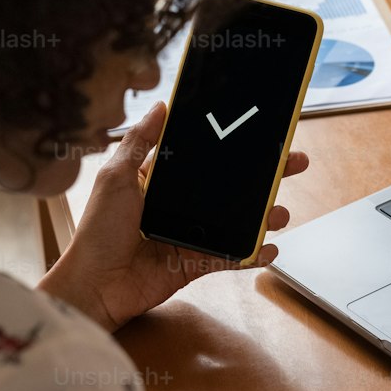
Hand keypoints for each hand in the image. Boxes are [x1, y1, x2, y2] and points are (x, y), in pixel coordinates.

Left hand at [38, 101, 308, 331]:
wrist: (95, 285)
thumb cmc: (98, 231)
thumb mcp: (116, 176)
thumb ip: (139, 142)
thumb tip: (160, 105)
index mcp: (163, 182)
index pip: (206, 159)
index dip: (234, 146)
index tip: (262, 133)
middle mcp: (182, 206)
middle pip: (231, 188)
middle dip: (265, 177)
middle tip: (294, 163)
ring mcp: (193, 236)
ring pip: (238, 222)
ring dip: (264, 216)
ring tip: (280, 212)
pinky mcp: (198, 264)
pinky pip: (232, 256)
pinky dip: (254, 254)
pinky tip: (271, 248)